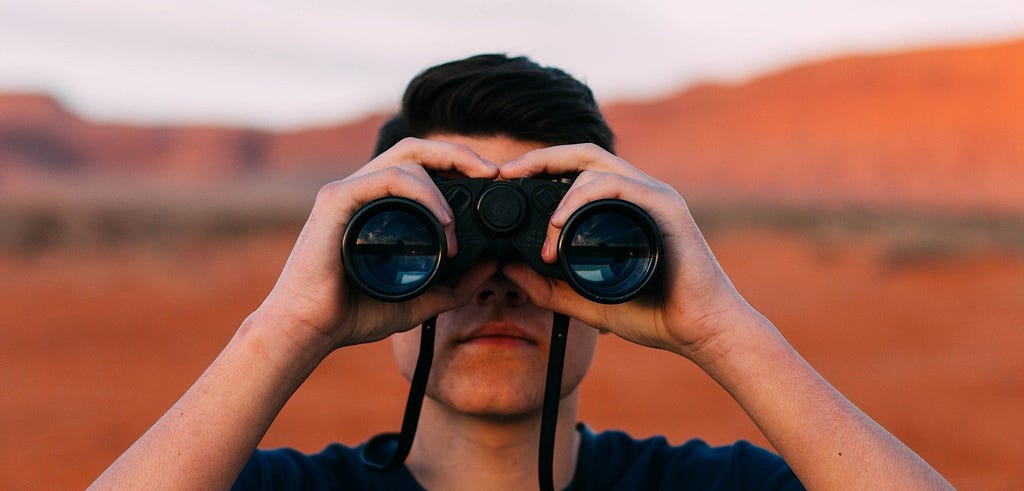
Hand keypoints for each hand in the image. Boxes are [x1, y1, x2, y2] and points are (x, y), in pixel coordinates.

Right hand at [254, 138, 500, 352]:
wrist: (310, 330)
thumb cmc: (353, 313)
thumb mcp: (419, 300)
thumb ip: (455, 286)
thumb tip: (492, 265)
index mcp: (379, 204)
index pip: (421, 165)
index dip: (457, 164)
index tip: (491, 181)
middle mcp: (363, 190)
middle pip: (415, 148)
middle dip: (458, 153)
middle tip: (491, 172)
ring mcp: (347, 190)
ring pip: (406, 159)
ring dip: (441, 187)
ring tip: (454, 226)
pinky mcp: (336, 199)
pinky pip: (386, 178)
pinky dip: (421, 192)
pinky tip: (440, 220)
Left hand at [499, 144, 755, 362]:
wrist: (702, 331)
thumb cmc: (655, 315)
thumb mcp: (586, 302)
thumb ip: (549, 288)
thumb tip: (508, 270)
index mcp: (622, 207)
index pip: (577, 170)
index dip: (541, 167)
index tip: (506, 180)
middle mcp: (639, 193)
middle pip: (583, 154)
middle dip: (541, 157)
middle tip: (506, 173)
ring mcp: (654, 195)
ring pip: (596, 167)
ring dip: (560, 193)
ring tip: (545, 231)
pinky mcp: (665, 206)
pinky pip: (617, 186)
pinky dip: (583, 198)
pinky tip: (562, 223)